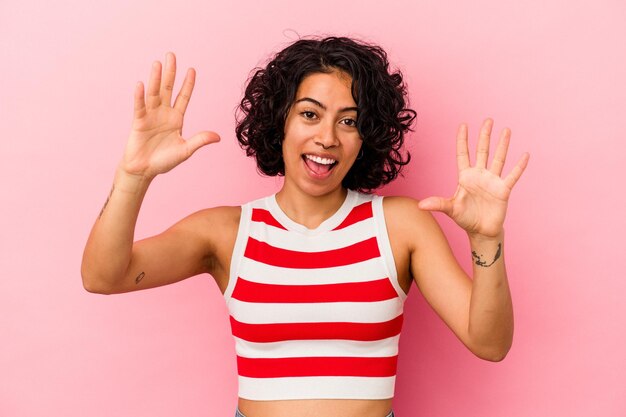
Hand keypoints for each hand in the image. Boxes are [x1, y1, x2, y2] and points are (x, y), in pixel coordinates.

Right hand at [121, 52, 219, 178]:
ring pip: (154, 93)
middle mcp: (163, 113)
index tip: (192, 69)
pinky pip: (139, 106)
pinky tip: (141, 84)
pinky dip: (140, 96)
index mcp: (176, 119)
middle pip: (168, 89)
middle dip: (171, 73)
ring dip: (155, 78)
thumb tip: (218, 137)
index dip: (188, 84)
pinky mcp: (138, 121)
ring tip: (158, 63)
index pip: (183, 97)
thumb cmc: (164, 161)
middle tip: (171, 55)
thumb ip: (200, 141)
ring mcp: (150, 116)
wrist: (144, 170)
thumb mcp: (185, 150)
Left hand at [418, 119, 528, 237]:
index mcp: (465, 177)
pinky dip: (519, 166)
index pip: (463, 154)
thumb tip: (420, 205)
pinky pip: (513, 175)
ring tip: (506, 130)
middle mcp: (479, 175)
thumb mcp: (451, 209)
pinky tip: (525, 154)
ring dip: (502, 145)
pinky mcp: (503, 190)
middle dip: (484, 136)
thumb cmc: (465, 218)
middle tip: (488, 120)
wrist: (481, 231)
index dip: (462, 140)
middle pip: (482, 151)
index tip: (463, 125)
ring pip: (498, 159)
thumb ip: (437, 204)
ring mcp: (492, 181)